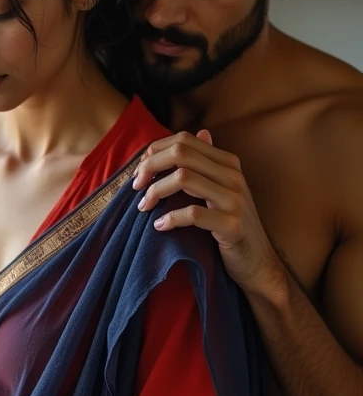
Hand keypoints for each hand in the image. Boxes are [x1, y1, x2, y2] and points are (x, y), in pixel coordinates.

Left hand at [133, 130, 286, 298]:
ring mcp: (235, 200)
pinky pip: (193, 214)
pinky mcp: (232, 225)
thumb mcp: (223, 191)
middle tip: (136, 186)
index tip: (140, 171)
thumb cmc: (232, 227)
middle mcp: (233, 176)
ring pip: (184, 178)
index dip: (156, 151)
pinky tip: (159, 226)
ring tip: (144, 206)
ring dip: (155, 192)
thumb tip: (202, 132)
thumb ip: (209, 164)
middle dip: (150, 167)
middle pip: (181, 154)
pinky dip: (170, 219)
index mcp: (228, 164)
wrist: (258, 263)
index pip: (185, 140)